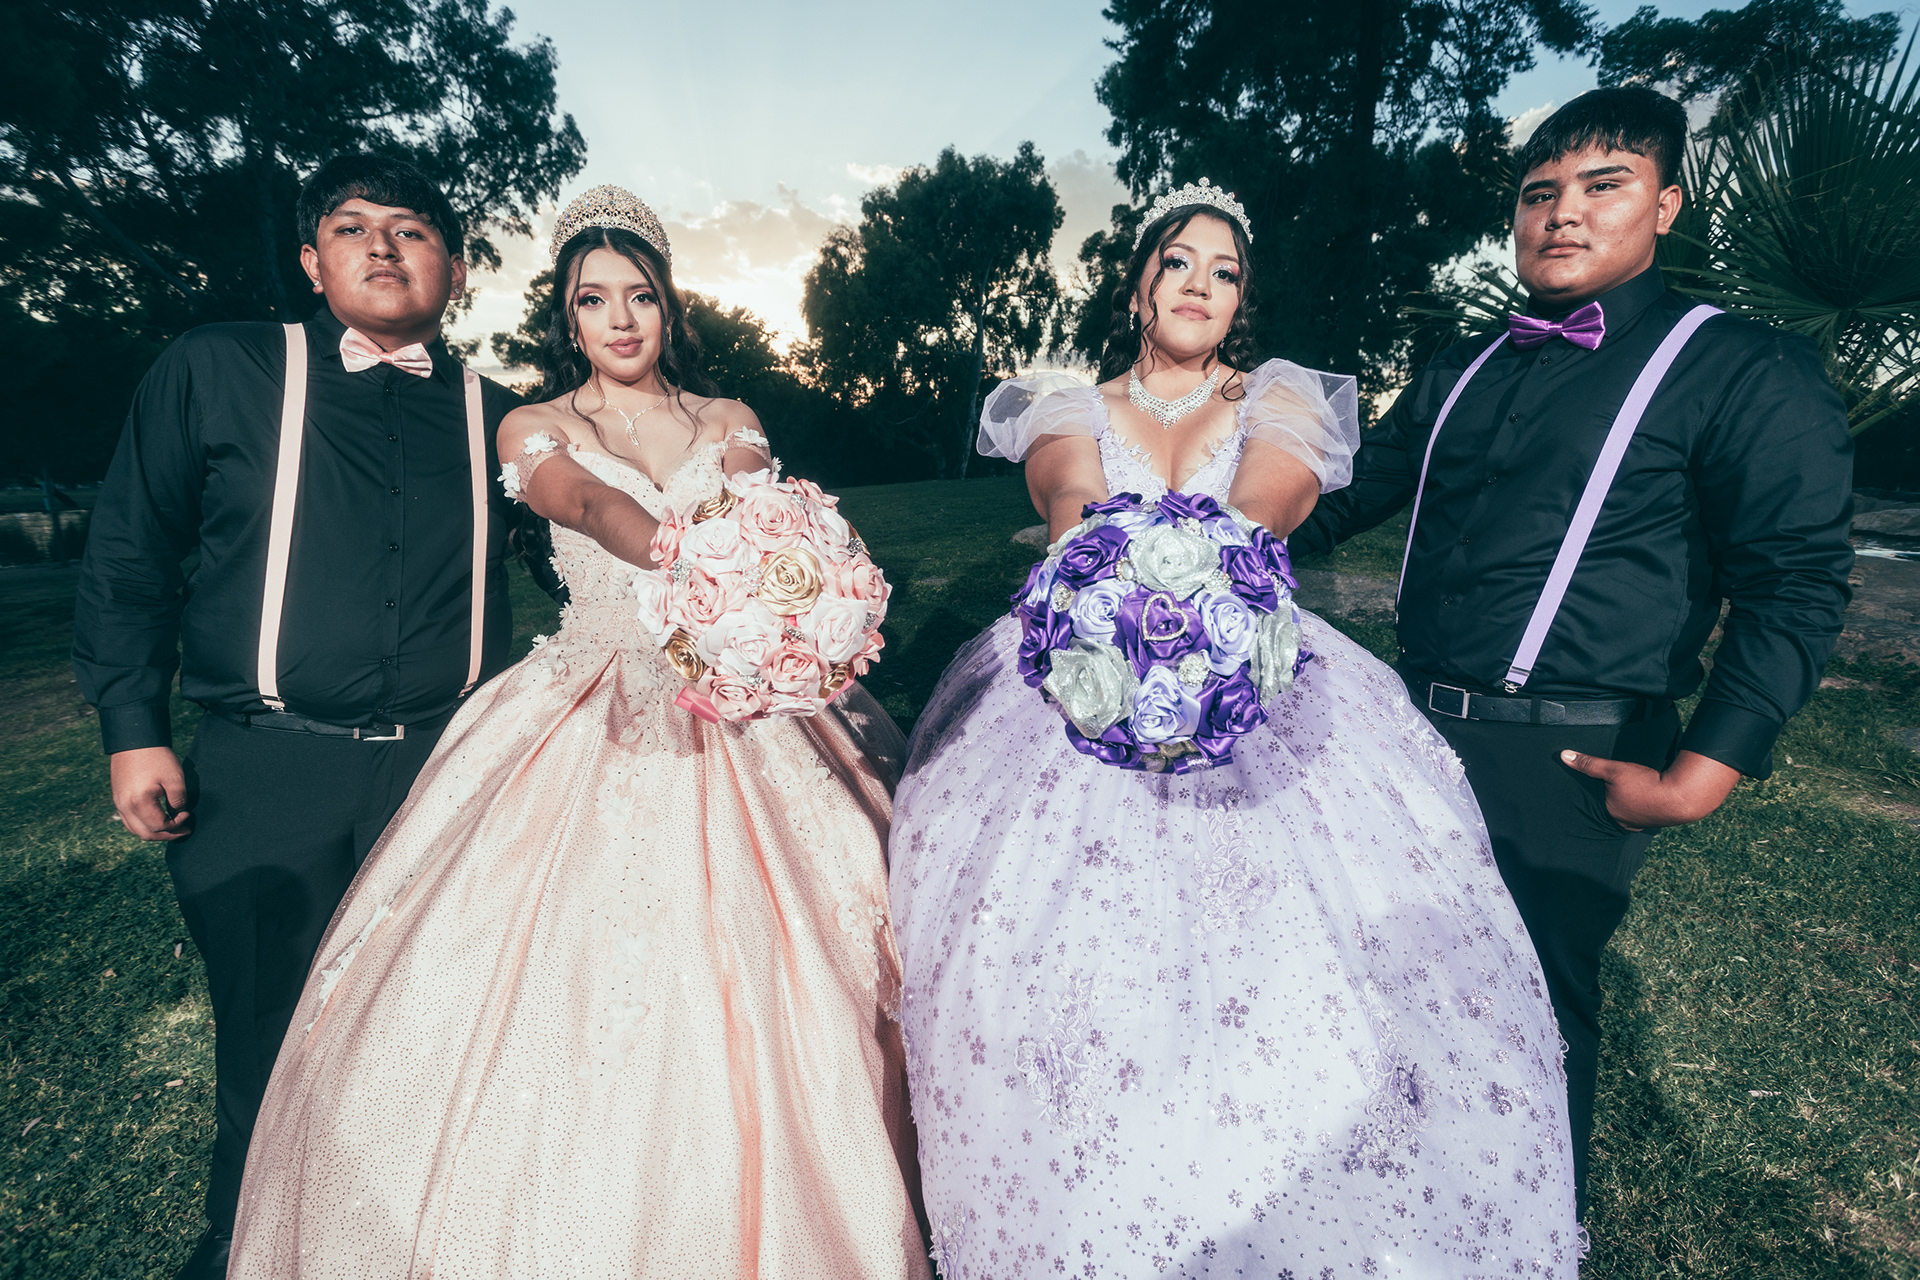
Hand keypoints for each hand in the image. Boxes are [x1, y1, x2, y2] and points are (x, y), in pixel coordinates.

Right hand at [110, 746, 192, 839]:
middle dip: (167, 835)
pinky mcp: (117, 798)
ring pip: (135, 830)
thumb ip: (178, 801)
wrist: (134, 741)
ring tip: (172, 827)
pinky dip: (143, 825)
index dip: (177, 825)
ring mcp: (118, 803)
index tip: (188, 815)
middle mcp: (124, 807)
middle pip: (145, 834)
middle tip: (184, 830)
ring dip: (154, 832)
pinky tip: (157, 819)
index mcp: (139, 802)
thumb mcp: (175, 778)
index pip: (159, 826)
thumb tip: (178, 814)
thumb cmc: (156, 757)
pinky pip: (129, 820)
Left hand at [1558, 747, 1739, 830]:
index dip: (1597, 792)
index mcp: (1611, 814)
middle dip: (1612, 798)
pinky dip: (1642, 803)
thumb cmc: (1646, 784)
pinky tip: (1645, 796)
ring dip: (1628, 801)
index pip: (1596, 802)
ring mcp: (1642, 823)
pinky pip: (1644, 810)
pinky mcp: (1657, 819)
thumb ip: (1589, 764)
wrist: (1682, 795)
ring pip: (1628, 810)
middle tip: (1616, 787)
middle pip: (1612, 807)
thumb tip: (1563, 755)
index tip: (1598, 785)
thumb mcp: (1614, 769)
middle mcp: (1624, 823)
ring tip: (1630, 791)